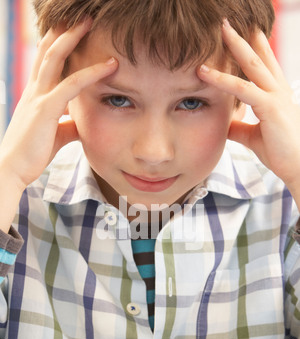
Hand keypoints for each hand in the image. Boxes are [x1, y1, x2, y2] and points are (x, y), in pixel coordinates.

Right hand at [0, 20, 117, 191]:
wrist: (13, 169)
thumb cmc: (32, 153)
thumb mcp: (54, 134)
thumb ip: (68, 125)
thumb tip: (81, 123)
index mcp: (36, 94)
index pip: (45, 60)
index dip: (58, 42)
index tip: (74, 30)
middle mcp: (34, 89)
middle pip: (48, 49)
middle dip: (64, 30)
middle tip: (84, 16)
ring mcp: (38, 97)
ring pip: (55, 57)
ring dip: (73, 37)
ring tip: (91, 21)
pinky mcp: (45, 109)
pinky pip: (71, 85)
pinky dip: (92, 73)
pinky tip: (110, 65)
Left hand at [197, 19, 299, 207]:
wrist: (298, 167)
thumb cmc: (281, 152)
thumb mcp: (254, 136)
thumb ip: (239, 126)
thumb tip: (225, 123)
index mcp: (276, 95)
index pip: (264, 64)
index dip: (254, 46)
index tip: (243, 32)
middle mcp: (278, 90)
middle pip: (257, 57)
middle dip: (242, 37)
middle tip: (227, 22)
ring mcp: (275, 96)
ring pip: (251, 65)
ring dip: (234, 45)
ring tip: (220, 29)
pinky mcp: (270, 108)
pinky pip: (242, 89)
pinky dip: (222, 79)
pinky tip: (205, 72)